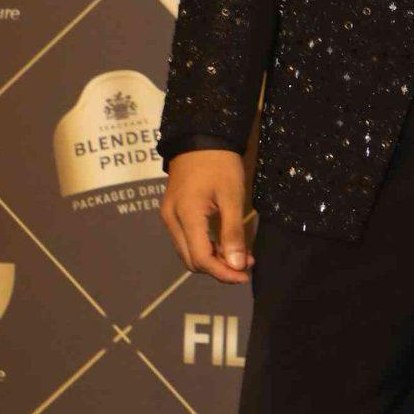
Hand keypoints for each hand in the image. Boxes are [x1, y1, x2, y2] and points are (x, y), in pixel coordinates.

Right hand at [160, 148, 252, 282]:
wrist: (199, 138)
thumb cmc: (219, 163)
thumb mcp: (232, 196)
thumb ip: (233, 232)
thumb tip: (236, 265)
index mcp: (186, 215)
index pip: (201, 259)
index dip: (223, 273)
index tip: (245, 275)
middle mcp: (171, 220)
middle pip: (192, 260)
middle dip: (218, 269)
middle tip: (245, 265)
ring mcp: (168, 216)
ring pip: (187, 252)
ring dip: (212, 259)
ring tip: (238, 255)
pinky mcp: (172, 212)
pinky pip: (186, 240)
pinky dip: (205, 247)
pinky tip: (224, 244)